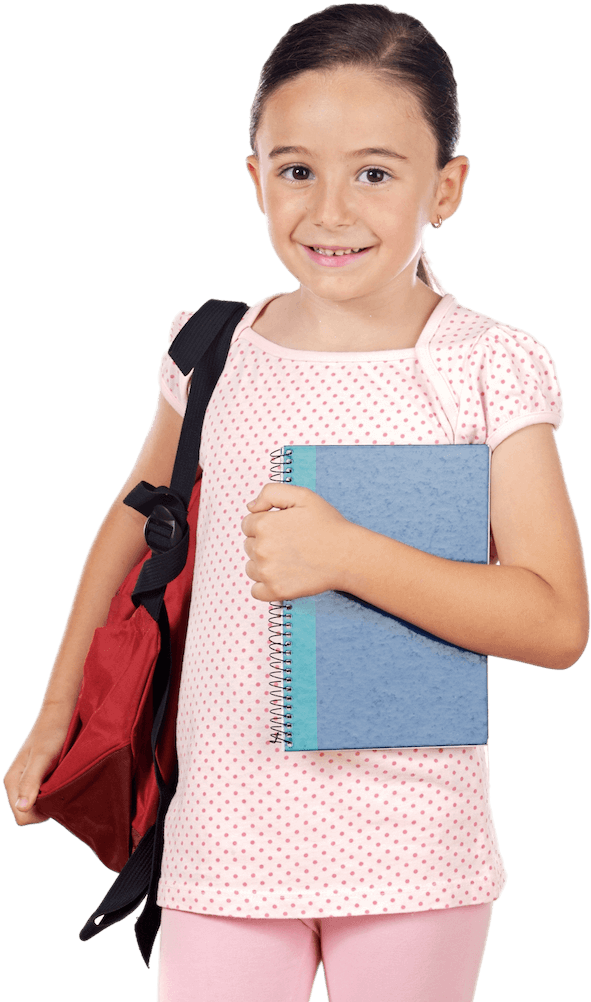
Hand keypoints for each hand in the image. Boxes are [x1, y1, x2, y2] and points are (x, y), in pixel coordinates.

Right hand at [3, 710, 70, 826]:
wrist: (59, 713)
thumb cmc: (51, 733)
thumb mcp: (42, 757)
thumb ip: (31, 782)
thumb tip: (22, 807)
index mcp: (12, 781)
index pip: (21, 816)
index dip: (40, 813)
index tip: (57, 797)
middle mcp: (17, 783)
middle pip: (28, 813)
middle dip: (45, 808)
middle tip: (62, 788)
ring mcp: (26, 780)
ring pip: (36, 805)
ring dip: (51, 799)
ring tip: (63, 781)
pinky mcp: (36, 776)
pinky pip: (42, 795)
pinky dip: (54, 792)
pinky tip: (63, 778)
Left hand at [241, 483, 351, 601]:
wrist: (347, 555)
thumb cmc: (327, 524)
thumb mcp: (302, 496)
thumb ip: (271, 492)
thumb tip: (251, 508)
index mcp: (263, 525)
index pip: (248, 525)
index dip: (265, 524)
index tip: (283, 528)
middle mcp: (261, 549)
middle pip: (248, 546)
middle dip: (264, 543)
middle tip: (289, 543)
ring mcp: (267, 573)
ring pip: (251, 567)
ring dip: (263, 564)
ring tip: (287, 559)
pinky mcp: (276, 591)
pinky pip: (256, 591)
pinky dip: (264, 586)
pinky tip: (281, 577)